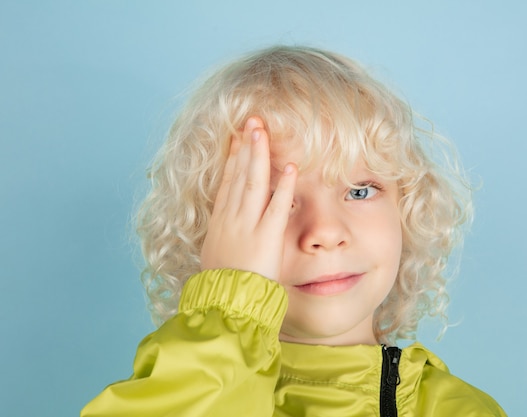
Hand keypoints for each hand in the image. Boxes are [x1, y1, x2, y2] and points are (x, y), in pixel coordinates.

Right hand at [200, 117, 296, 280]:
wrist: (222, 306)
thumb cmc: (220, 290)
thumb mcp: (216, 261)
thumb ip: (224, 243)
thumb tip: (226, 238)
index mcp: (219, 224)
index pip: (227, 184)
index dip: (233, 159)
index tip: (237, 140)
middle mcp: (231, 219)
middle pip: (238, 175)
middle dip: (245, 146)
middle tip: (251, 121)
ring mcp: (247, 226)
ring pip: (252, 182)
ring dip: (258, 154)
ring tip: (262, 130)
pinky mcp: (266, 237)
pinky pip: (276, 206)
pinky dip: (283, 186)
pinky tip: (291, 166)